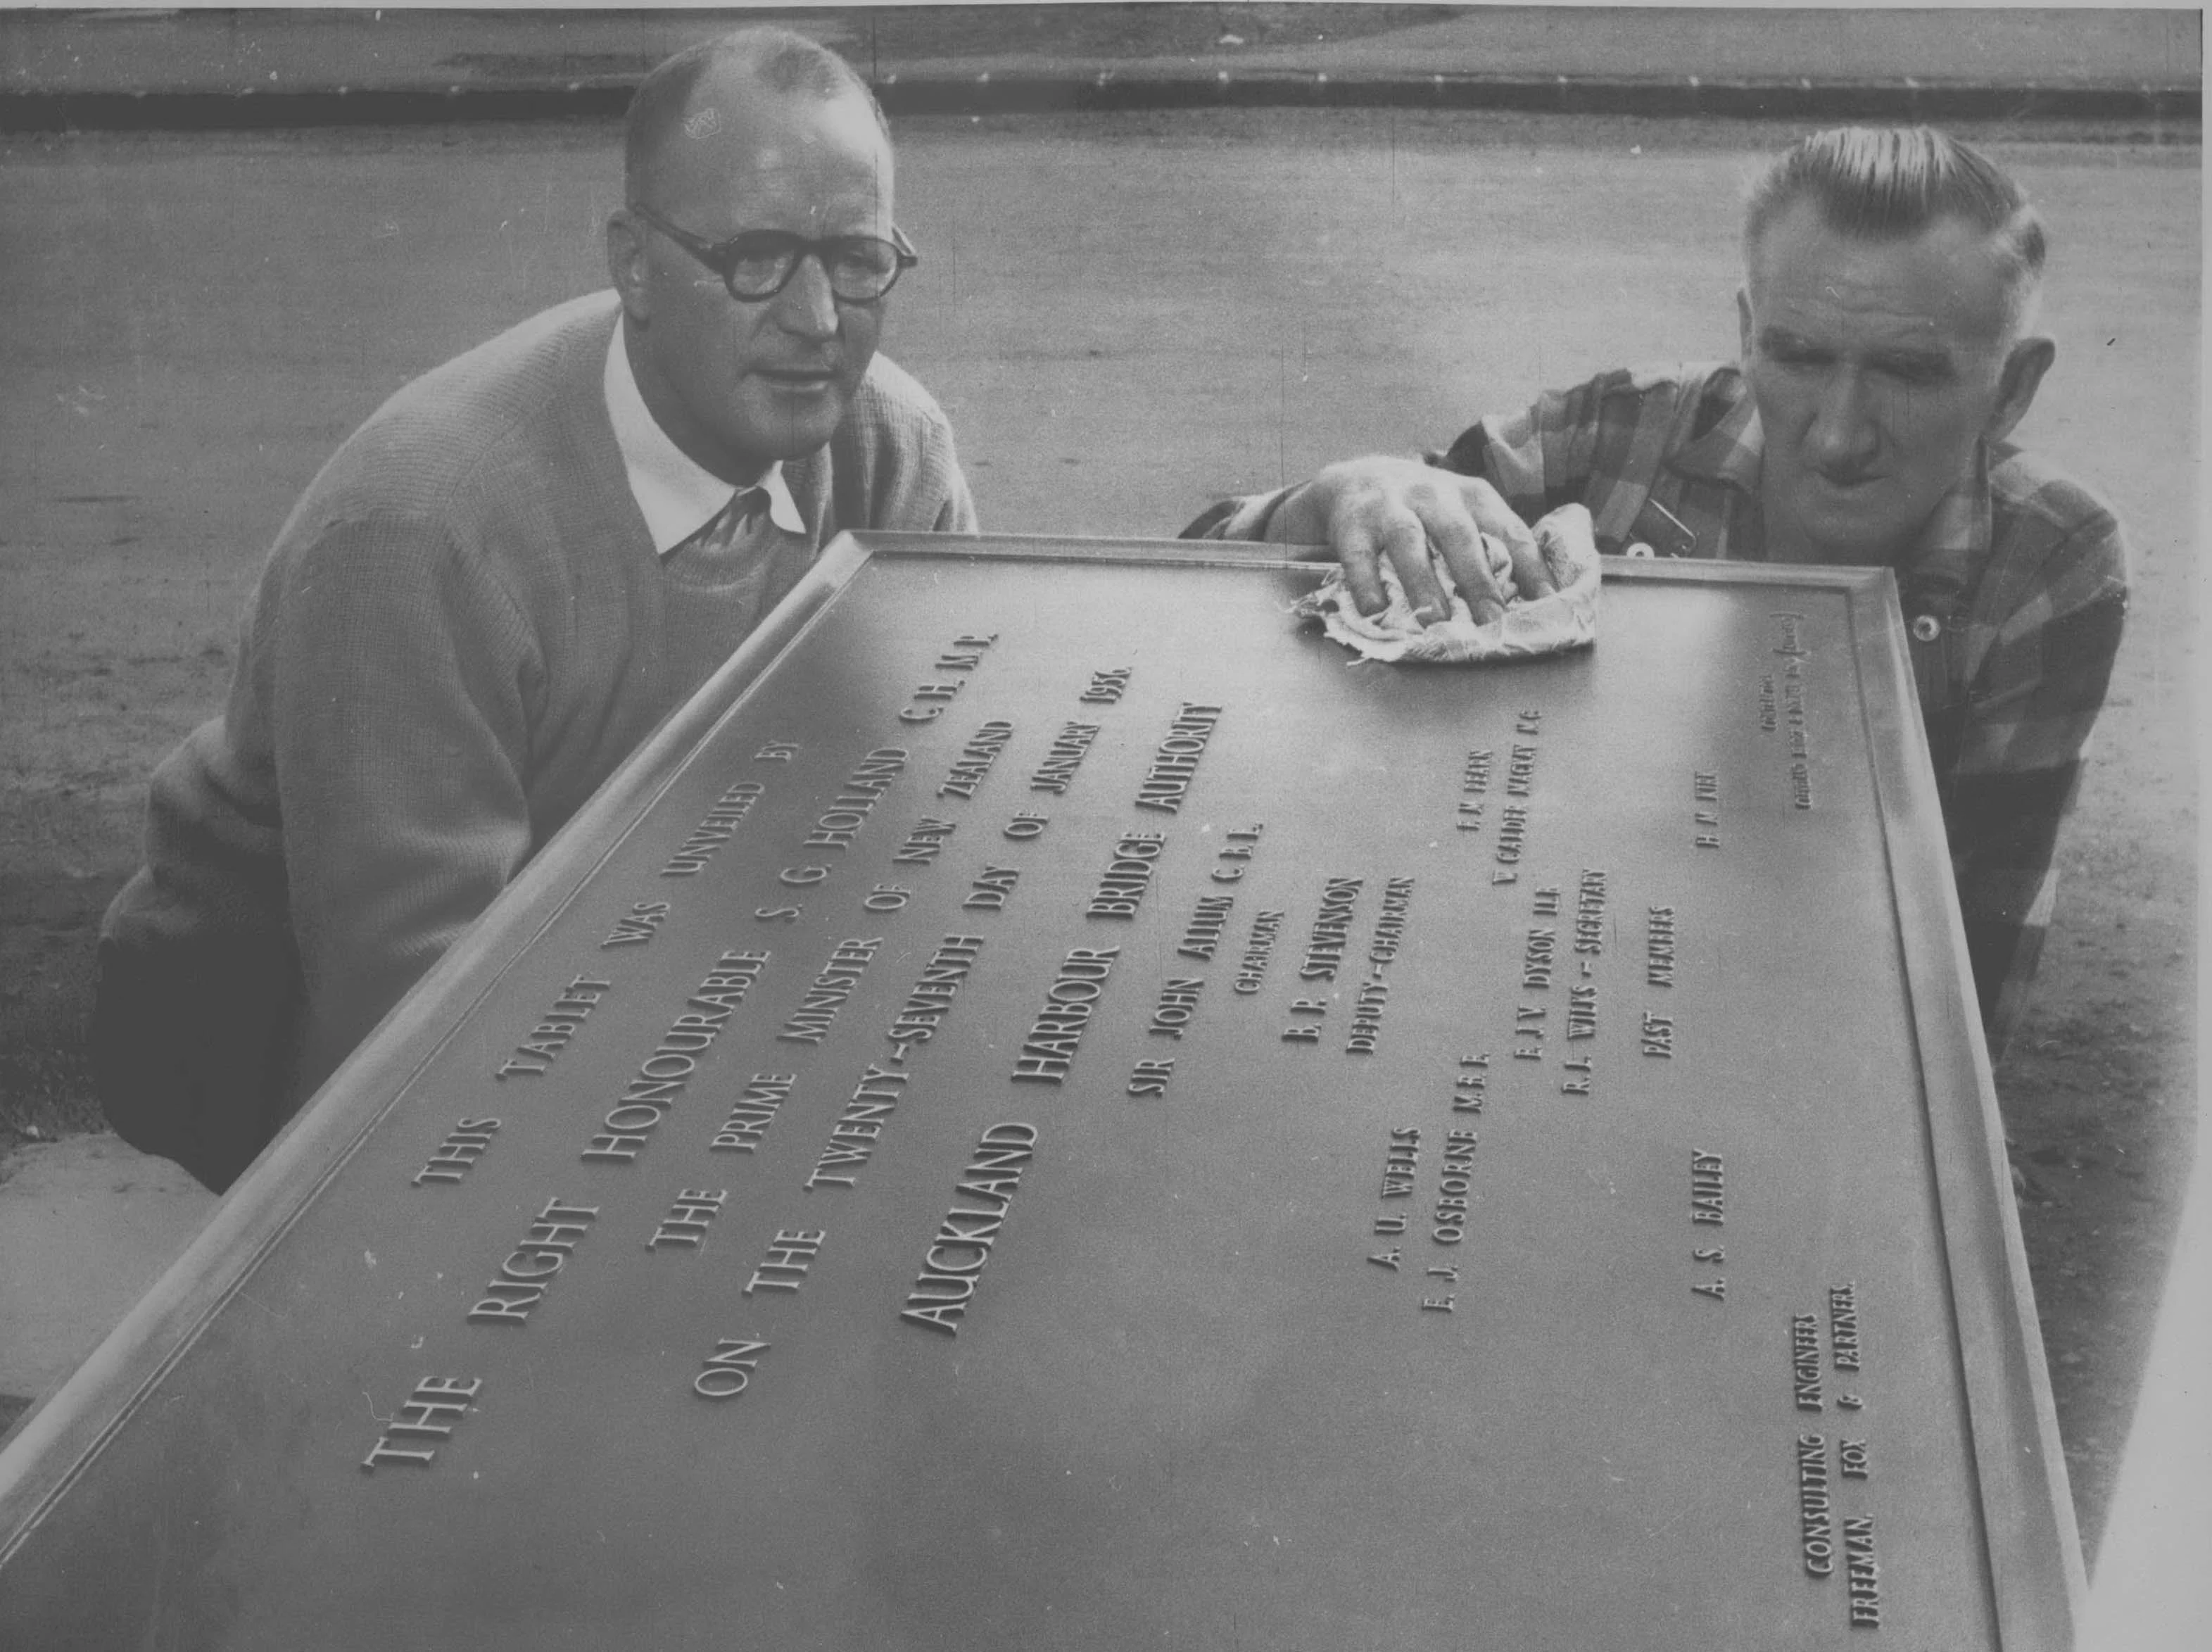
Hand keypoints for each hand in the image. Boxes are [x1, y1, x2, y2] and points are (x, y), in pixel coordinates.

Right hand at [1272, 457, 1554, 624]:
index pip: (1507, 530)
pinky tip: (1375, 610)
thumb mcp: (1462, 513)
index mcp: (1471, 495)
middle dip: (1477, 580)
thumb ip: (1491, 546)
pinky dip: (1365, 582)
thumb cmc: (1423, 509)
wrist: (1355, 479)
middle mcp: (1433, 493)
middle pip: (1459, 535)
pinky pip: (1358, 554)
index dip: (1529, 566)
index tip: (1547, 604)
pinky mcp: (1351, 522)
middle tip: (1492, 620)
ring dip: (1423, 582)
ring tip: (1436, 621)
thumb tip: (1532, 601)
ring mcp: (1389, 505)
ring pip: (1408, 541)